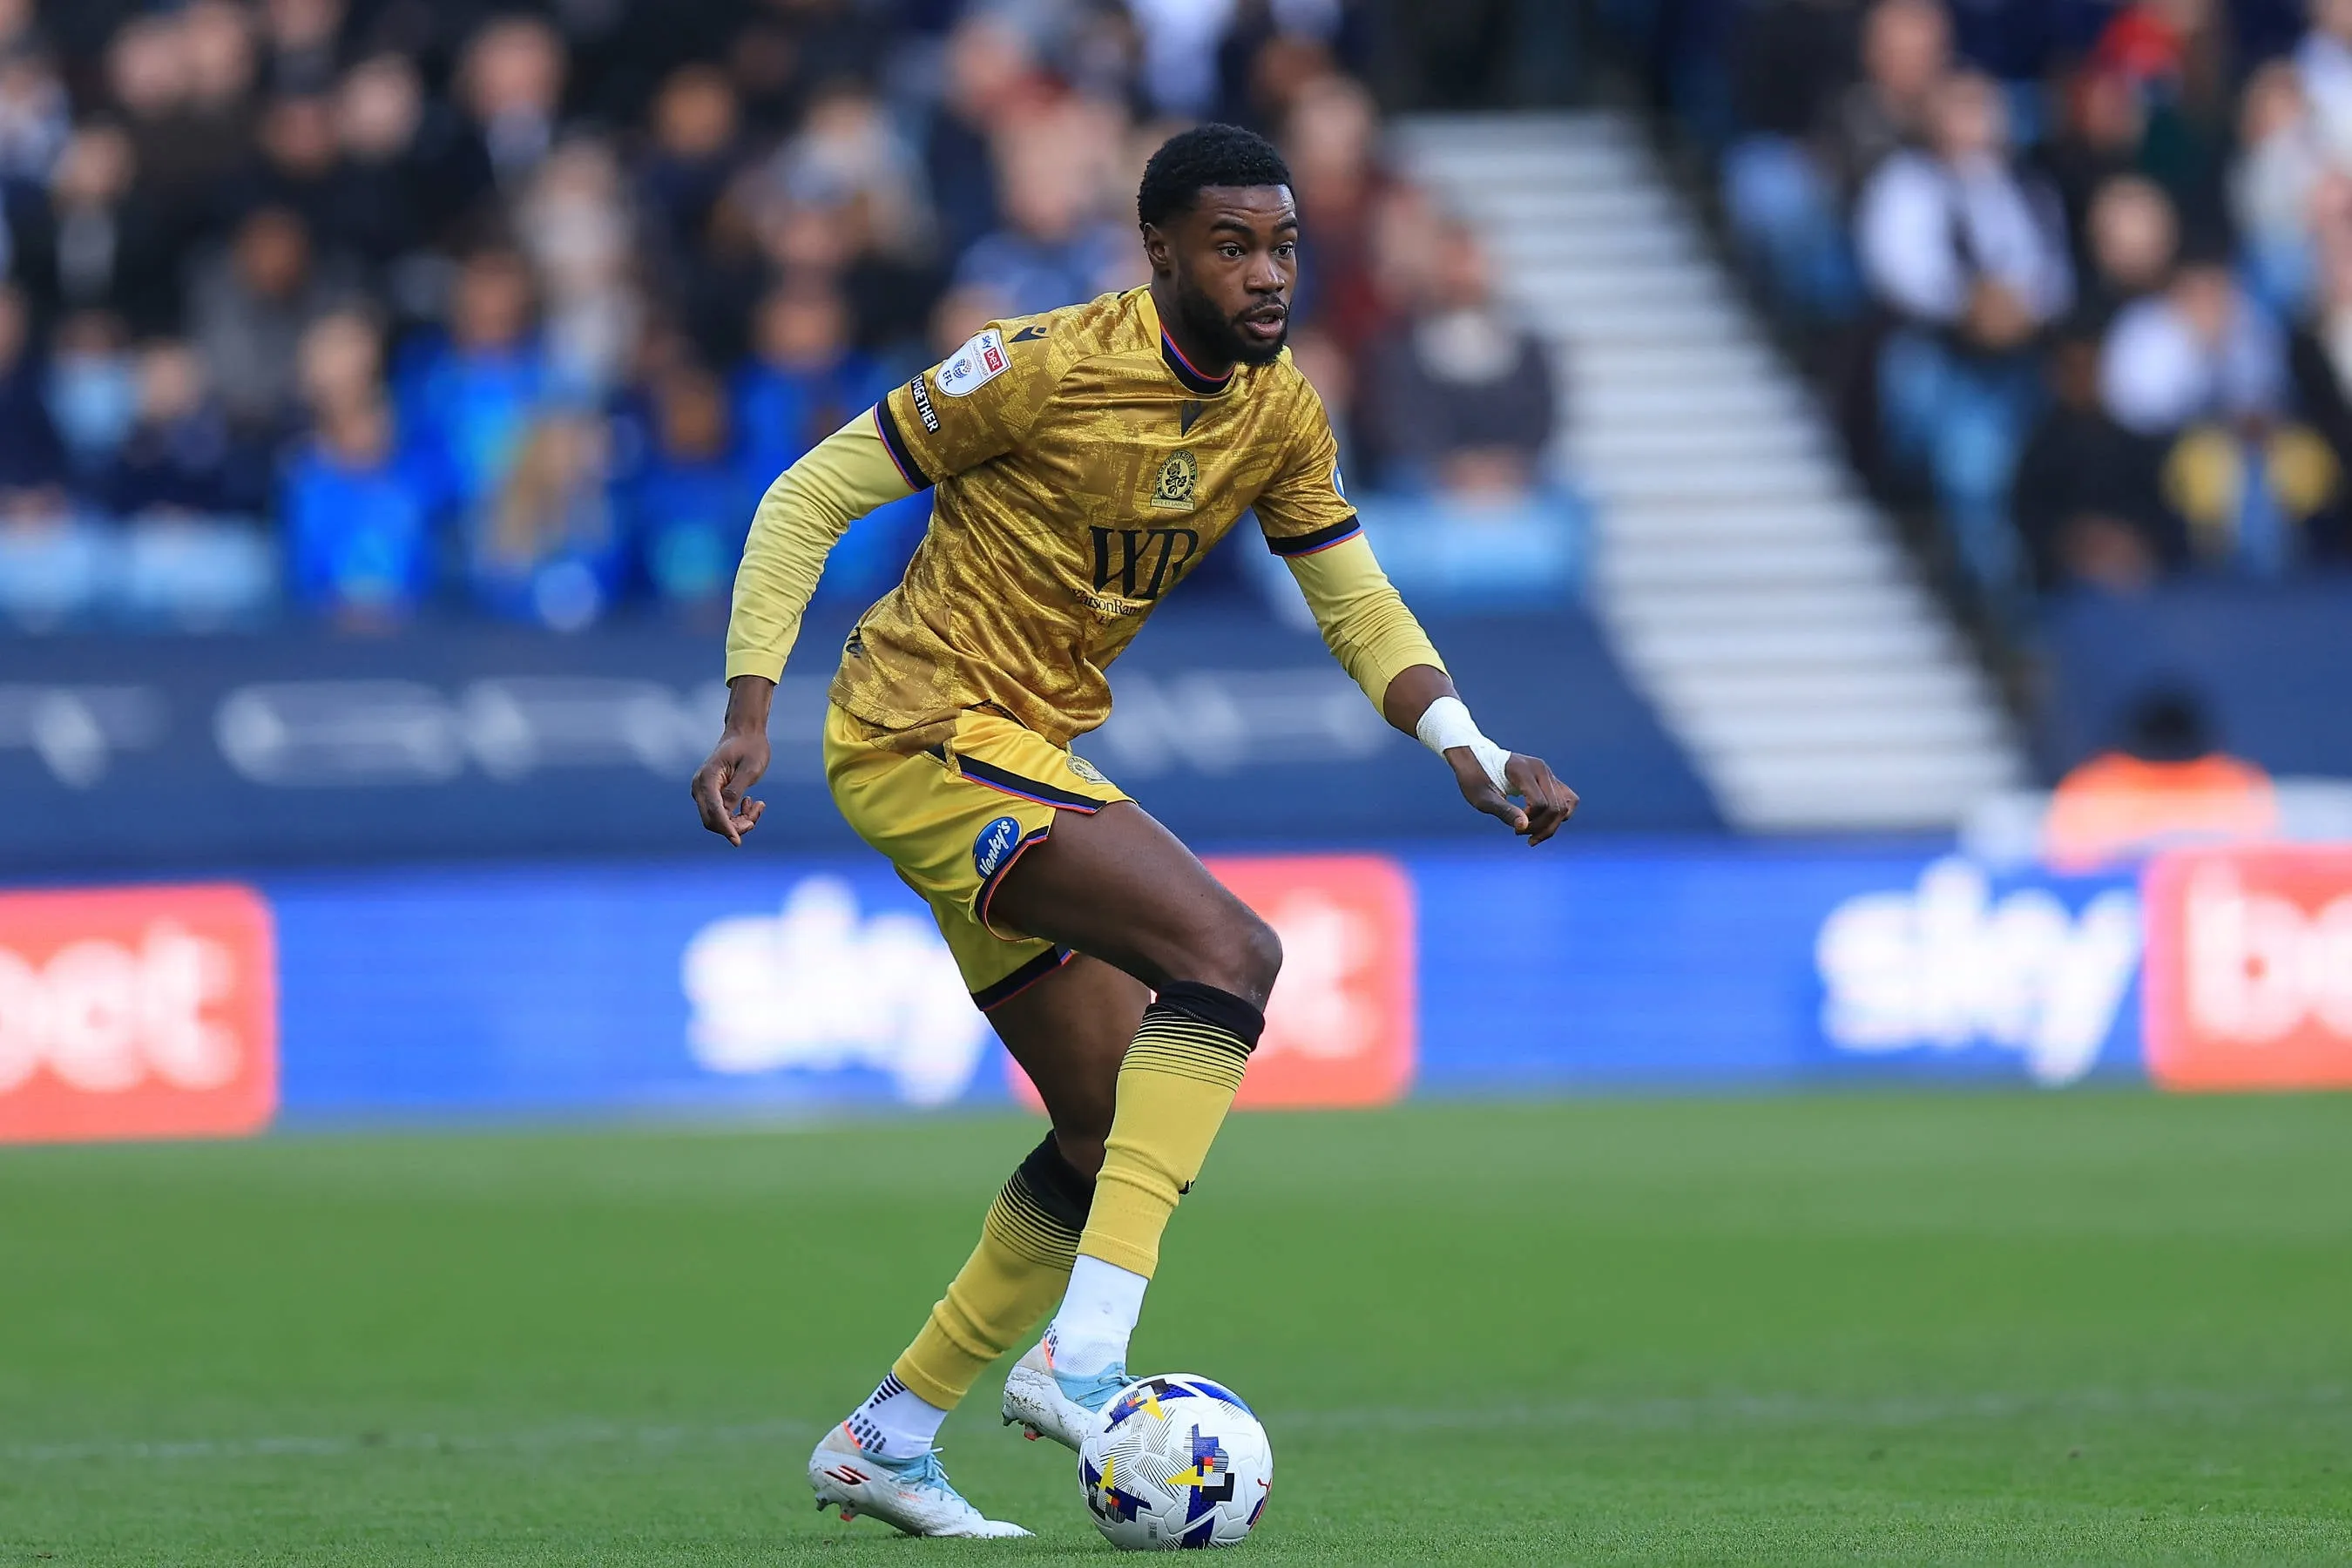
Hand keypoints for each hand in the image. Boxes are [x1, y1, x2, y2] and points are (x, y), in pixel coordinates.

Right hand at [690, 676, 777, 844]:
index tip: (738, 842)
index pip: (714, 811)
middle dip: (735, 826)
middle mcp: (700, 786)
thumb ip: (737, 789)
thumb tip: (727, 811)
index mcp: (708, 778)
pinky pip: (722, 814)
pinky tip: (751, 802)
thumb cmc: (750, 747)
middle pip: (712, 820)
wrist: (745, 733)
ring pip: (717, 820)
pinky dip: (737, 815)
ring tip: (758, 805)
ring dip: (739, 821)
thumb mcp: (750, 768)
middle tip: (756, 814)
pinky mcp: (711, 794)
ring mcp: (704, 791)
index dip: (726, 828)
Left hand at [1448, 749, 1576, 845]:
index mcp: (1522, 770)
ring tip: (1532, 836)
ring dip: (1552, 825)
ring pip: (1565, 805)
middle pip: (1556, 807)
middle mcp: (1540, 768)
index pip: (1540, 803)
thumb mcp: (1483, 798)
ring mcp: (1547, 773)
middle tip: (1519, 834)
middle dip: (1541, 828)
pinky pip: (1567, 800)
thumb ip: (1504, 811)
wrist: (1475, 760)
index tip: (1513, 828)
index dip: (1530, 822)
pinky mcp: (1550, 779)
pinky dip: (1559, 816)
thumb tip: (1524, 827)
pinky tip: (1542, 825)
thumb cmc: (1475, 779)